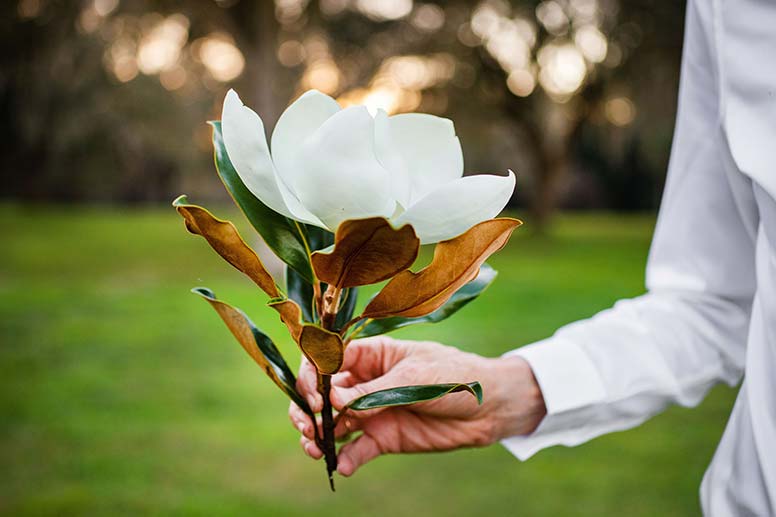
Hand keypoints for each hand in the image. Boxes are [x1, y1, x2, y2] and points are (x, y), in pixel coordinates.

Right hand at [288, 336, 545, 476]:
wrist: (488, 407)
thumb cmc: (454, 376)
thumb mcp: (414, 377)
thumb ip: (374, 391)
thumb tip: (333, 400)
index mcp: (371, 355)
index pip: (328, 360)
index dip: (313, 375)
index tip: (316, 394)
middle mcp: (365, 383)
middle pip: (321, 393)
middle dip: (308, 408)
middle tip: (310, 424)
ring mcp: (371, 411)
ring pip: (331, 423)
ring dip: (318, 435)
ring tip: (317, 448)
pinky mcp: (383, 438)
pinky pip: (355, 449)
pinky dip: (345, 458)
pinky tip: (344, 466)